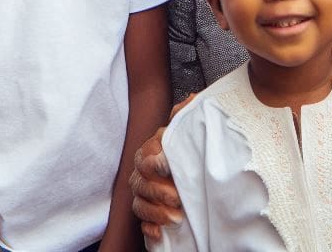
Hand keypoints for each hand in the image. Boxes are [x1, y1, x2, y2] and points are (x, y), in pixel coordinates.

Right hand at [129, 124, 182, 241]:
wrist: (192, 176)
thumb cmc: (185, 152)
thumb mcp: (186, 132)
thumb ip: (185, 117)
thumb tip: (192, 100)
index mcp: (149, 154)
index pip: (143, 158)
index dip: (152, 162)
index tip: (165, 166)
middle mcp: (142, 175)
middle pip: (140, 184)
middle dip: (157, 191)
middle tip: (177, 197)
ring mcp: (144, 196)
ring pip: (139, 205)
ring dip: (156, 212)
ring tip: (176, 218)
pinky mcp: (149, 216)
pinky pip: (143, 224)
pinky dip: (150, 228)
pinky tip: (160, 232)